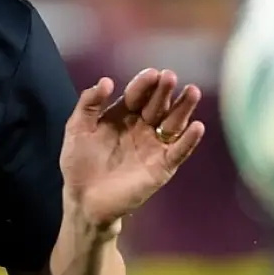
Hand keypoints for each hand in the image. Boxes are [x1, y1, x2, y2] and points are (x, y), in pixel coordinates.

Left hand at [61, 68, 204, 231]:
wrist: (83, 200)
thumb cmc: (79, 164)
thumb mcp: (77, 129)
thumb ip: (88, 104)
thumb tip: (107, 80)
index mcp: (123, 115)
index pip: (137, 95)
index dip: (144, 84)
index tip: (152, 74)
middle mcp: (142, 127)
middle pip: (157, 105)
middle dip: (164, 91)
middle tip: (170, 77)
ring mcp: (154, 146)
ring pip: (173, 123)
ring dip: (183, 108)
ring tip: (191, 92)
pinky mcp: (163, 166)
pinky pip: (179, 151)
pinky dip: (189, 140)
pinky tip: (197, 126)